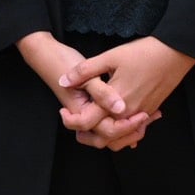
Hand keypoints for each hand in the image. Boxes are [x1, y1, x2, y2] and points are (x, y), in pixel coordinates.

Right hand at [16, 31, 152, 147]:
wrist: (46, 55)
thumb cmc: (64, 62)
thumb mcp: (86, 74)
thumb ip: (102, 93)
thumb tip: (120, 108)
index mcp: (82, 111)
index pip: (107, 131)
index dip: (126, 127)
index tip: (142, 114)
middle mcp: (84, 116)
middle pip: (108, 139)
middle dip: (130, 133)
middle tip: (147, 118)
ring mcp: (86, 112)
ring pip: (109, 134)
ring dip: (128, 130)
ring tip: (148, 117)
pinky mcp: (89, 107)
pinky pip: (108, 122)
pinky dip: (123, 122)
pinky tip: (138, 112)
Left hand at [58, 36, 194, 146]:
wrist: (176, 53)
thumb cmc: (144, 53)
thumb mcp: (110, 57)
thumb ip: (85, 71)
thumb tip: (63, 81)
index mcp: (115, 102)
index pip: (88, 122)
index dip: (70, 120)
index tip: (63, 111)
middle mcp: (129, 114)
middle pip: (103, 138)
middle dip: (86, 136)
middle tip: (73, 123)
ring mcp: (142, 114)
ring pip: (120, 138)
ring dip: (105, 137)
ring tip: (91, 124)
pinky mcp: (150, 111)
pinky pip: (134, 130)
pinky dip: (122, 131)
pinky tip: (114, 120)